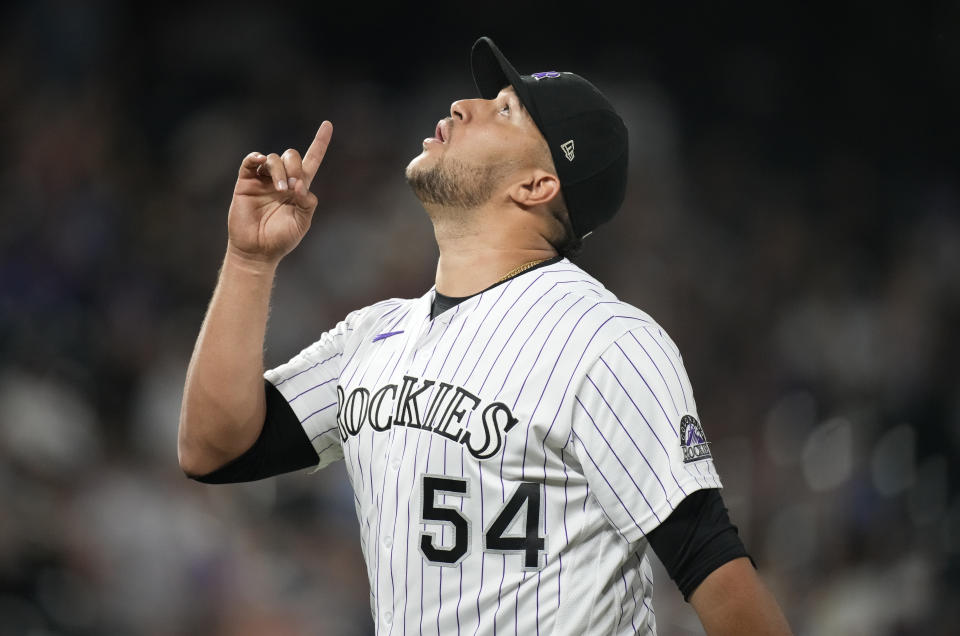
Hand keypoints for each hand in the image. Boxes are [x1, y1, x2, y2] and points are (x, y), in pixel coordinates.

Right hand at [226, 121, 332, 263]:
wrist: (258, 250)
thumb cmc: (281, 239)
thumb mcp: (302, 222)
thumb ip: (307, 203)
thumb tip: (300, 184)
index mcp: (299, 187)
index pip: (312, 160)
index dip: (320, 142)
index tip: (328, 124)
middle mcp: (282, 179)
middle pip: (291, 155)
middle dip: (294, 167)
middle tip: (292, 188)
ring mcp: (263, 179)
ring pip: (273, 159)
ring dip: (279, 171)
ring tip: (280, 190)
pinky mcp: (246, 182)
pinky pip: (250, 162)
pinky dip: (255, 158)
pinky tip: (260, 162)